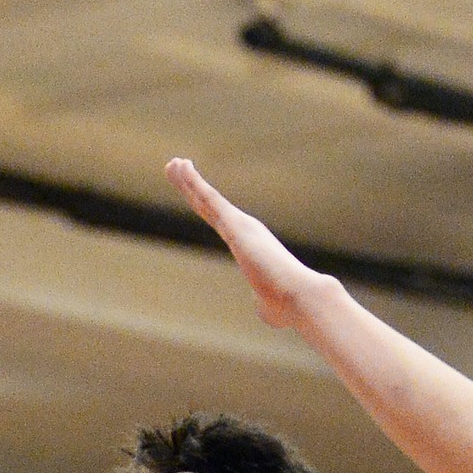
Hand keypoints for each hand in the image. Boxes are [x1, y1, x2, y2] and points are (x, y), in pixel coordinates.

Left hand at [165, 158, 320, 326]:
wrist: (301, 298)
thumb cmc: (287, 306)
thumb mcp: (268, 306)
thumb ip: (262, 302)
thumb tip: (264, 309)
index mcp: (248, 244)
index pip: (219, 221)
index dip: (204, 205)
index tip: (192, 191)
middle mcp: (244, 229)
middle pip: (209, 204)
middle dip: (192, 186)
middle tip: (176, 166)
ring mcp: (240, 225)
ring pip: (206, 197)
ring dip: (188, 180)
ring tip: (172, 164)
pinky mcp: (236, 225)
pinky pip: (210, 198)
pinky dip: (195, 182)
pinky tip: (182, 167)